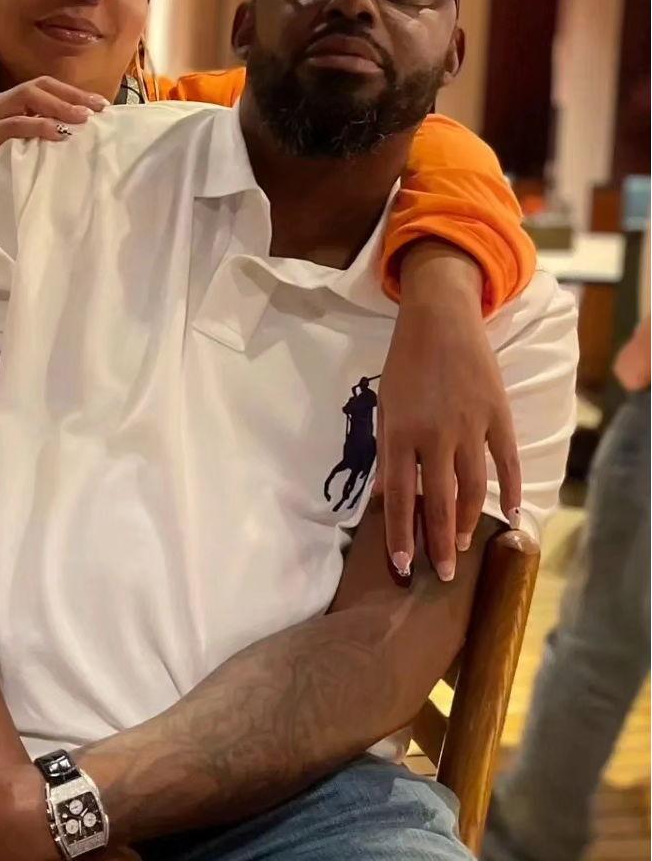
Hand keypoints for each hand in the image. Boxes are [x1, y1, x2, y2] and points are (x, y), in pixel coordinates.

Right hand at [0, 77, 108, 218]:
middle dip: (71, 95)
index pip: (44, 88)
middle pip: (39, 86)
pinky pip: (13, 124)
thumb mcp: (18, 153)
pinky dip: (37, 126)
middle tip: (98, 109)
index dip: (73, 93)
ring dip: (58, 106)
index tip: (101, 106)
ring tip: (82, 119)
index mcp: (7, 106)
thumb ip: (38, 141)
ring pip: (26, 97)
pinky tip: (56, 133)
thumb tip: (75, 138)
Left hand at [376, 242, 519, 582]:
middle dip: (439, 543)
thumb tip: (390, 497)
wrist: (438, 320)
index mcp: (398, 433)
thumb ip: (390, 452)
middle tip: (443, 574)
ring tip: (464, 546)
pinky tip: (510, 516)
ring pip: (473, 488)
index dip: (400, 535)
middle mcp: (433, 435)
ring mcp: (469, 425)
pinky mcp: (498, 415)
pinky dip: (510, 490)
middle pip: (438, 501)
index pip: (398, 497)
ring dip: (468, 522)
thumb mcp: (385, 408)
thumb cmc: (403, 366)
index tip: (403, 567)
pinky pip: (507, 462)